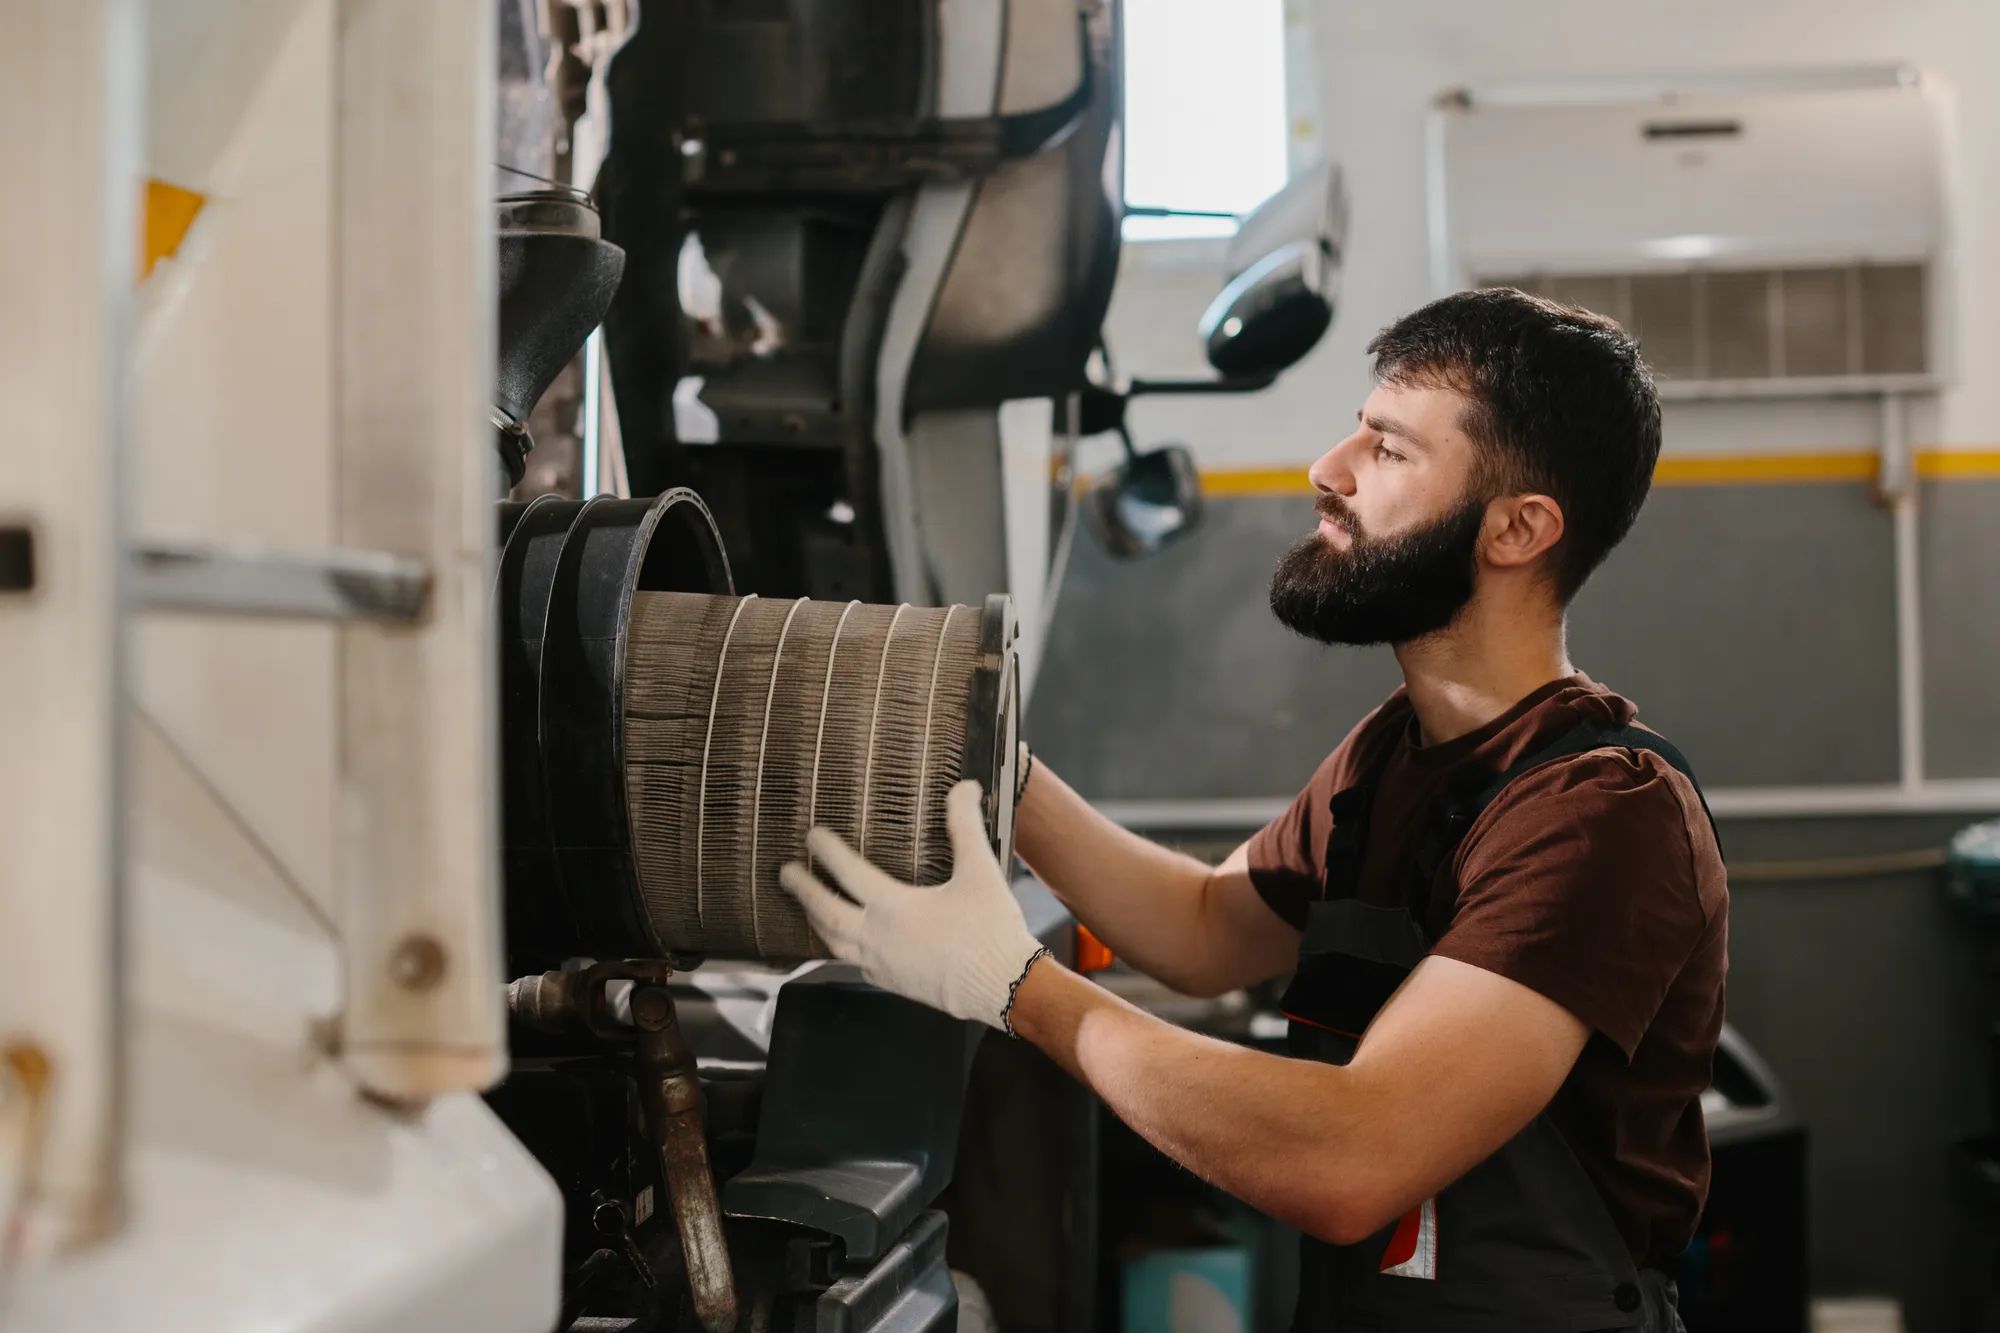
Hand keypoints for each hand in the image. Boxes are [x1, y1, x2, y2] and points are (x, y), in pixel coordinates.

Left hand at [779, 780, 1046, 1031]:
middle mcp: (877, 937)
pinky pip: (852, 962)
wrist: (1003, 987)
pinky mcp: (892, 982)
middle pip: (826, 911)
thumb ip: (965, 827)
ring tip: (806, 906)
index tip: (811, 835)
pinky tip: (844, 943)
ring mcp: (881, 964)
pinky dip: (839, 947)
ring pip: (833, 942)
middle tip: (784, 872)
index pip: (847, 873)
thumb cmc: (989, 930)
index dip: (826, 851)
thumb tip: (963, 787)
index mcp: (893, 907)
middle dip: (802, 890)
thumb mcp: (979, 871)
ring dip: (816, 920)